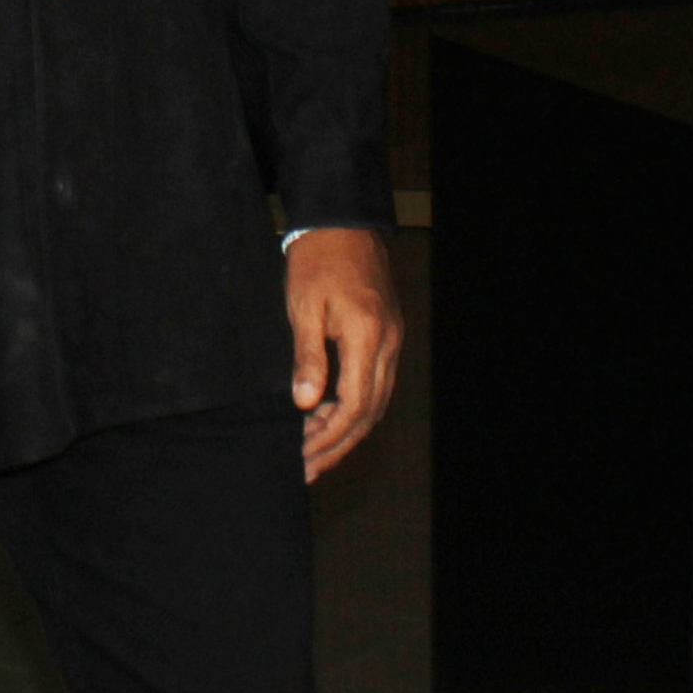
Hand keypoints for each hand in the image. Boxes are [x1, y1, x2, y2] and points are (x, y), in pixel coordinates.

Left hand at [287, 227, 401, 484]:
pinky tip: (328, 417)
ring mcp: (391, 341)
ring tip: (314, 452)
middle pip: (369, 412)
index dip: (328, 436)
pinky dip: (354, 407)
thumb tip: (305, 403)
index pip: (354, 405)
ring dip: (346, 430)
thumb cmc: (318, 261)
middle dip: (337, 445)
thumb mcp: (303, 308)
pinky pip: (376, 384)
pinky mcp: (387, 336)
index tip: (301, 454)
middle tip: (307, 468)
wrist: (343, 224)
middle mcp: (387, 344)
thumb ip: (307, 357)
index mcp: (367, 336)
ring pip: (376, 402)